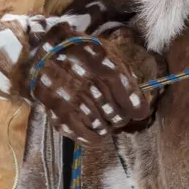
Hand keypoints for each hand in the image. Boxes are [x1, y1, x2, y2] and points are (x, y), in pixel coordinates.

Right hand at [30, 30, 155, 143]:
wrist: (46, 51)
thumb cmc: (83, 54)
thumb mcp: (107, 55)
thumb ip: (126, 80)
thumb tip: (141, 111)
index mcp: (95, 59)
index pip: (120, 86)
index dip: (133, 102)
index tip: (139, 112)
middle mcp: (81, 77)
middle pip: (112, 109)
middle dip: (120, 117)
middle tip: (120, 116)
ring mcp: (66, 95)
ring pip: (99, 123)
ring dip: (107, 126)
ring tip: (107, 122)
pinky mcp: (55, 109)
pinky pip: (79, 132)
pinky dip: (92, 137)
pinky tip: (97, 134)